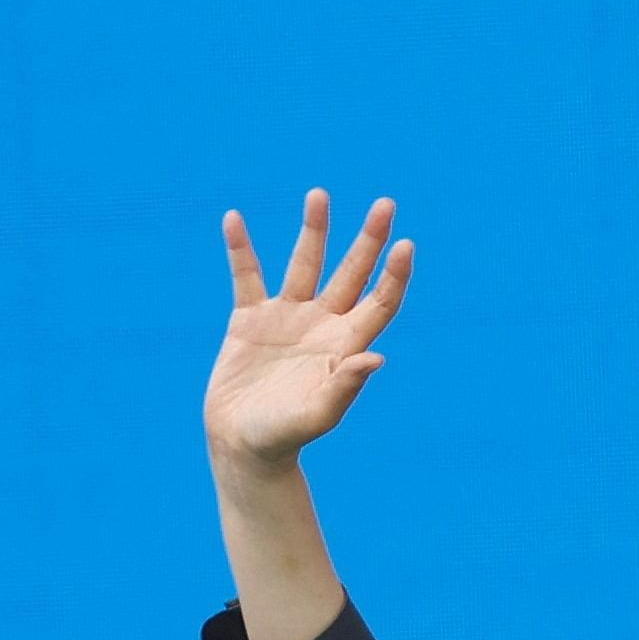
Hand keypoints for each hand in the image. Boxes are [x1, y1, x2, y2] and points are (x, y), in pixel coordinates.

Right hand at [205, 189, 412, 471]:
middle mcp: (322, 325)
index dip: (393, 275)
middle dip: (368, 239)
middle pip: (352, 272)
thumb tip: (377, 358)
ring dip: (313, 230)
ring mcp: (286, 318)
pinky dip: (239, 249)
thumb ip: (345, 387)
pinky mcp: (249, 320)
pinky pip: (245, 276)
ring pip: (304, 264)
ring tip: (319, 195)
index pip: (379, 302)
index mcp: (346, 345)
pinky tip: (234, 219)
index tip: (405, 244)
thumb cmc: (285, 436)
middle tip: (386, 203)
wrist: (243, 445)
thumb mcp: (317, 415)